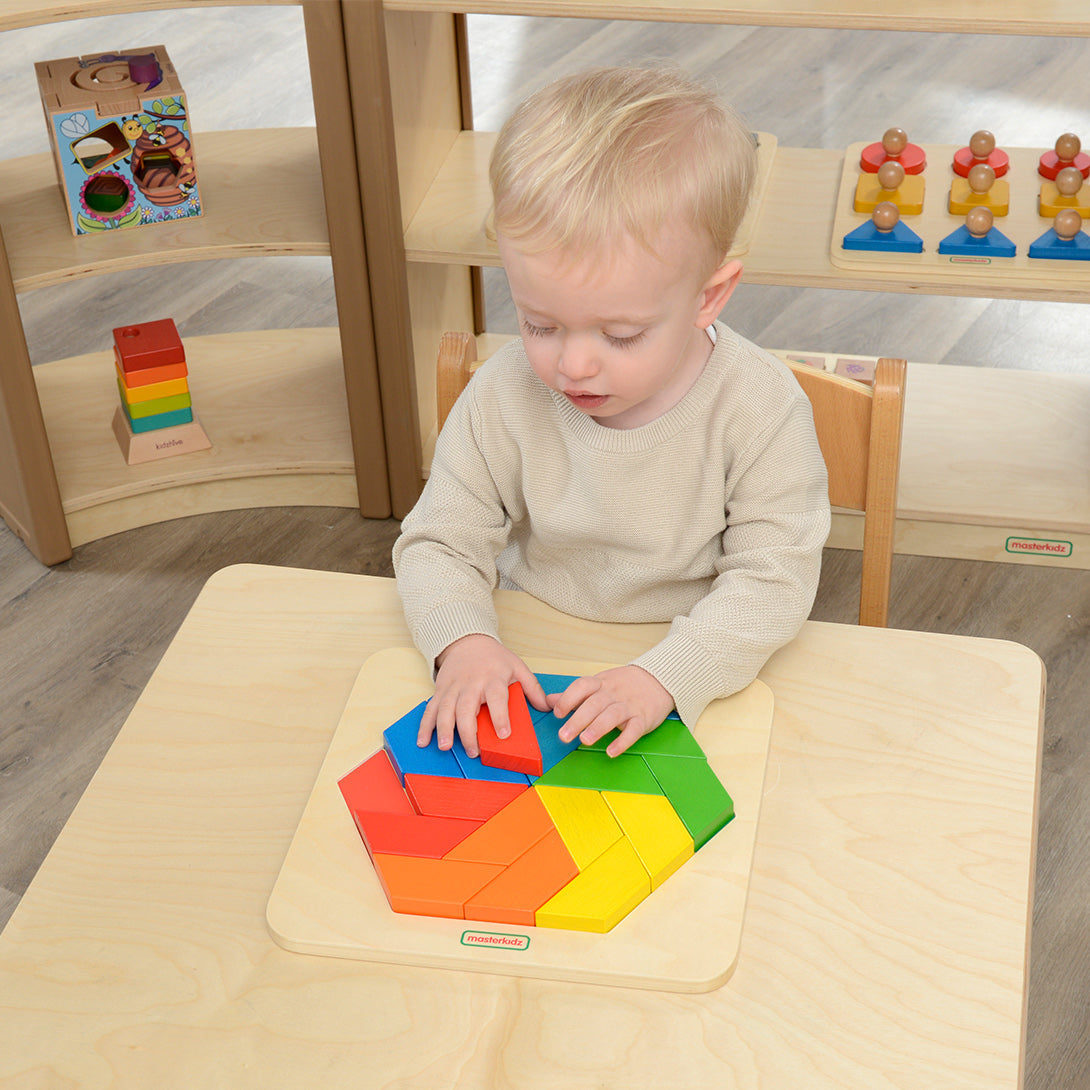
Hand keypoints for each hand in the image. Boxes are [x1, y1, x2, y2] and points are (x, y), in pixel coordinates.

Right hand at [419, 634, 547, 757]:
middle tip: (474, 751)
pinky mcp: (440, 691)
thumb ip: (532, 688)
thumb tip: (547, 707)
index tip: (504, 734)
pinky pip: (430, 709)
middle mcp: (471, 684)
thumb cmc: (494, 658)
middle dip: (468, 731)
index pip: (497, 698)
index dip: (500, 716)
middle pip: (467, 708)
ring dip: (444, 729)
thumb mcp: (517, 667)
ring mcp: (453, 688)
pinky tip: (423, 741)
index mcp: (493, 679)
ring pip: (446, 709)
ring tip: (446, 747)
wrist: (467, 640)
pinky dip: (425, 725)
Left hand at [549, 666, 674, 756]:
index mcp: (600, 683)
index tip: (558, 713)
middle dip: (578, 720)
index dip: (568, 699)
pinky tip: (612, 752)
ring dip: (598, 728)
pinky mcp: (643, 718)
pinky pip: (633, 730)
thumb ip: (574, 695)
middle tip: (564, 736)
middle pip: (594, 704)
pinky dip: (623, 741)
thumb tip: (548, 701)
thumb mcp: (598, 684)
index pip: (582, 687)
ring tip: (585, 740)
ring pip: (612, 715)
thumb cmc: (623, 685)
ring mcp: (629, 706)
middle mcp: (613, 694)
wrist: (658, 680)